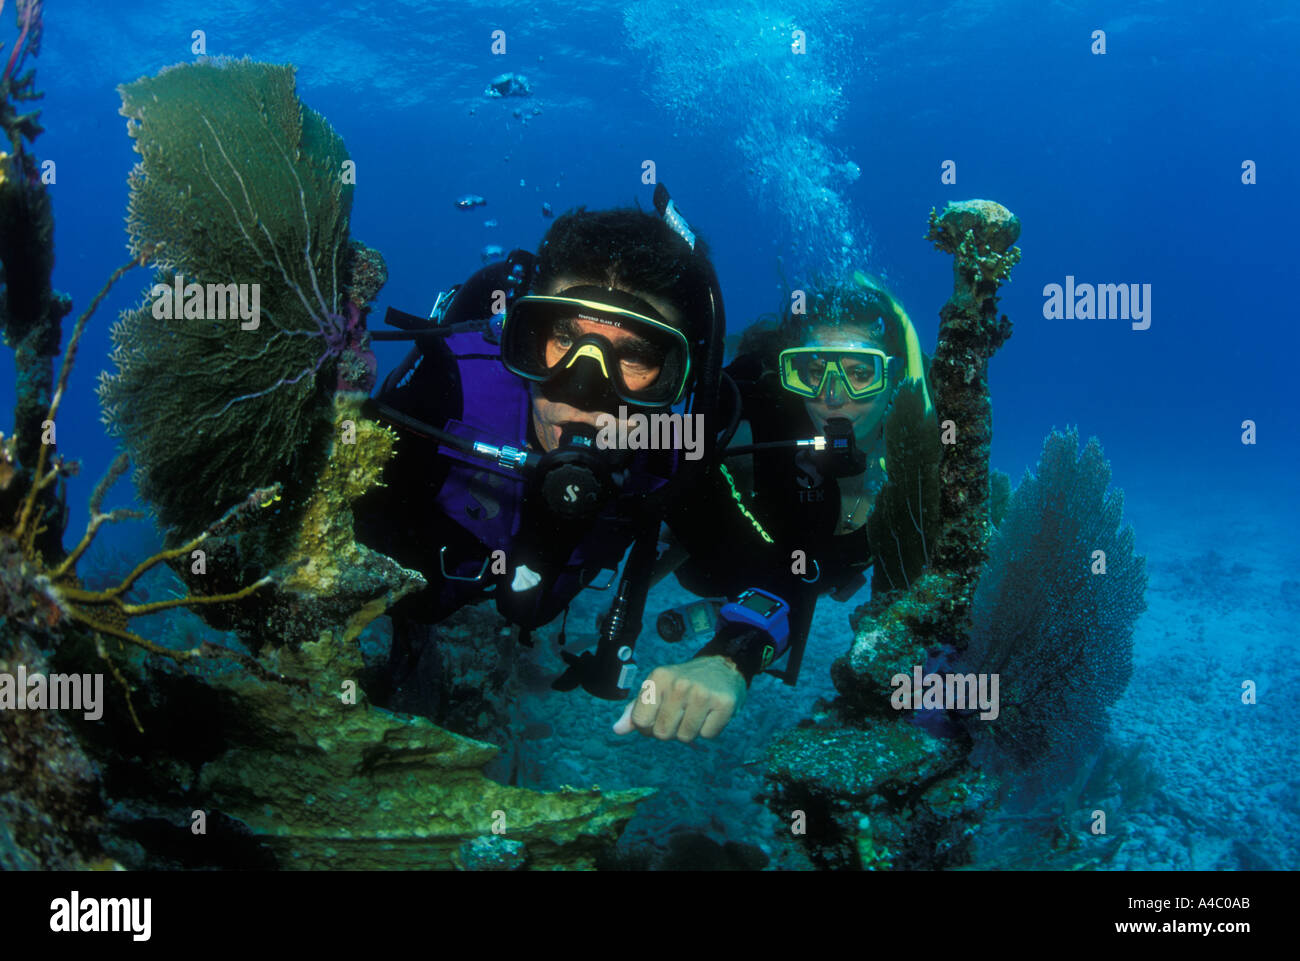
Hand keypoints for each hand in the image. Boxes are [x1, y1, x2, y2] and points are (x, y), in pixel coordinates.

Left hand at [613, 656, 746, 741]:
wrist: (723, 667)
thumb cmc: (684, 682)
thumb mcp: (657, 688)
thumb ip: (636, 709)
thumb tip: (617, 729)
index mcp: (658, 677)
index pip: (640, 721)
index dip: (648, 726)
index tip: (659, 715)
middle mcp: (679, 684)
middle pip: (663, 733)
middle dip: (670, 730)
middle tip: (680, 713)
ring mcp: (702, 693)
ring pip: (686, 737)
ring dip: (690, 730)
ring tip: (696, 711)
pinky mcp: (724, 703)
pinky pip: (708, 735)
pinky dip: (708, 729)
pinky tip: (710, 712)